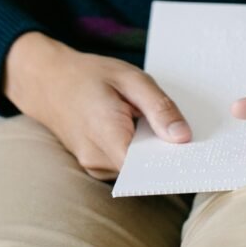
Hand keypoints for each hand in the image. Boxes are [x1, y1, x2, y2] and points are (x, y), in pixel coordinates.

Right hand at [3, 32, 191, 180]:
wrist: (44, 80)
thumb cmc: (87, 75)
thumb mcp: (130, 78)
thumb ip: (158, 108)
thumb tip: (183, 138)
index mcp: (106, 134)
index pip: (149, 169)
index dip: (176, 165)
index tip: (201, 158)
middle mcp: (98, 159)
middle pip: (146, 171)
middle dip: (170, 158)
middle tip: (196, 142)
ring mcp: (94, 166)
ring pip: (138, 170)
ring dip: (154, 154)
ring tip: (169, 132)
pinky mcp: (95, 165)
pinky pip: (127, 166)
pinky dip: (141, 153)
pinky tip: (149, 135)